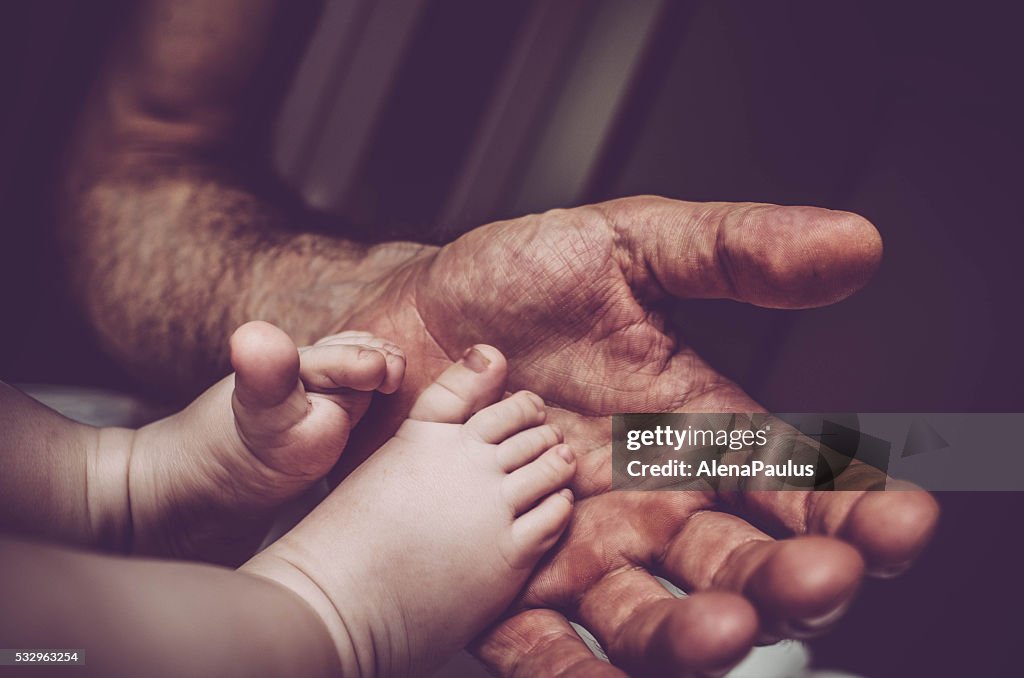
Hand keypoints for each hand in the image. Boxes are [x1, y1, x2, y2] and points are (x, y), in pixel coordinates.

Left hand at [340, 196, 938, 674]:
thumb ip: (731, 252)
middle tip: (822, 577)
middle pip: (737, 559)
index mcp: (692, 431)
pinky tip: (589, 677)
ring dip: (690, 630)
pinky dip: (566, 670)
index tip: (902, 520)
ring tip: (722, 626)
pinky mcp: (501, 578)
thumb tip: (851, 244)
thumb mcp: (628, 247)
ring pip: (650, 612)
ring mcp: (577, 547)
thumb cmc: (514, 283)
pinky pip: (539, 641)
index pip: (793, 479)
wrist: (407, 317)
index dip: (852, 505)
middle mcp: (647, 502)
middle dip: (788, 579)